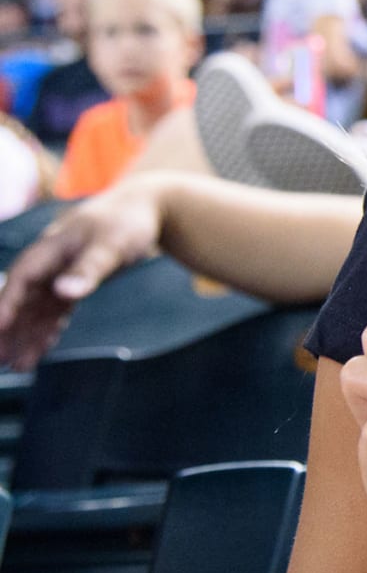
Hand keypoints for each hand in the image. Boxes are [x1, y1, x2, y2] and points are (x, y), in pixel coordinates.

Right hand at [0, 178, 169, 369]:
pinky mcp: (74, 280)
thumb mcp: (110, 245)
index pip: (19, 282)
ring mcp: (59, 272)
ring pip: (36, 310)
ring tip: (18, 366)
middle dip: (8, 330)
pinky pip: (55, 309)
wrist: (145, 207)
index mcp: (48, 250)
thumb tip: (64, 292)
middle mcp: (48, 263)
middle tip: (0, 359)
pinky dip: (48, 329)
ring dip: (27, 336)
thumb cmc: (127, 221)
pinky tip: (41, 350)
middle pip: (20, 300)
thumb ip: (88, 269)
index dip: (6, 306)